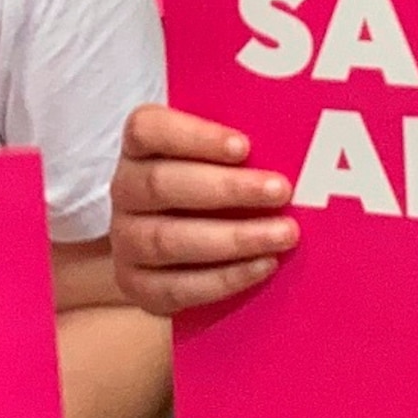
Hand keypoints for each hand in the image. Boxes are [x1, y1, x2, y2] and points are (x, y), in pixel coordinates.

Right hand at [111, 105, 297, 316]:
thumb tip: (292, 144)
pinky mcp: (136, 285)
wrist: (177, 253)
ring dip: (233, 238)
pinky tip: (264, 265)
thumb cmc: (211, 191)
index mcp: (140, 149)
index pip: (148, 130)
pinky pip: (176, 286)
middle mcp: (125, 191)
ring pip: (167, 239)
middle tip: (281, 191)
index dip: (193, 136)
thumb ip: (241, 151)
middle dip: (227, 189)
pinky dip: (224, 278)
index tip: (244, 146)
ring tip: (283, 234)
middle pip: (160, 184)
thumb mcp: (219, 161)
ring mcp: (125, 240)